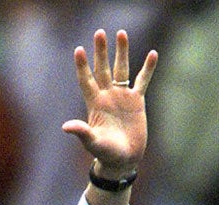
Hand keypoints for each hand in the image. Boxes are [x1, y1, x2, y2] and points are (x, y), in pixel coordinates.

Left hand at [62, 29, 156, 176]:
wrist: (123, 159)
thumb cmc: (105, 153)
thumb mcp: (92, 142)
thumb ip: (82, 132)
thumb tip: (66, 126)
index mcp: (94, 104)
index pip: (86, 80)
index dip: (82, 66)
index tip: (78, 49)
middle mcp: (107, 96)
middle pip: (103, 68)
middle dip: (101, 51)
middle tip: (100, 32)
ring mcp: (122, 97)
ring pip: (121, 69)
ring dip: (122, 52)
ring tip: (121, 33)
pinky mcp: (137, 101)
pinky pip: (143, 81)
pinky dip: (147, 68)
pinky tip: (152, 54)